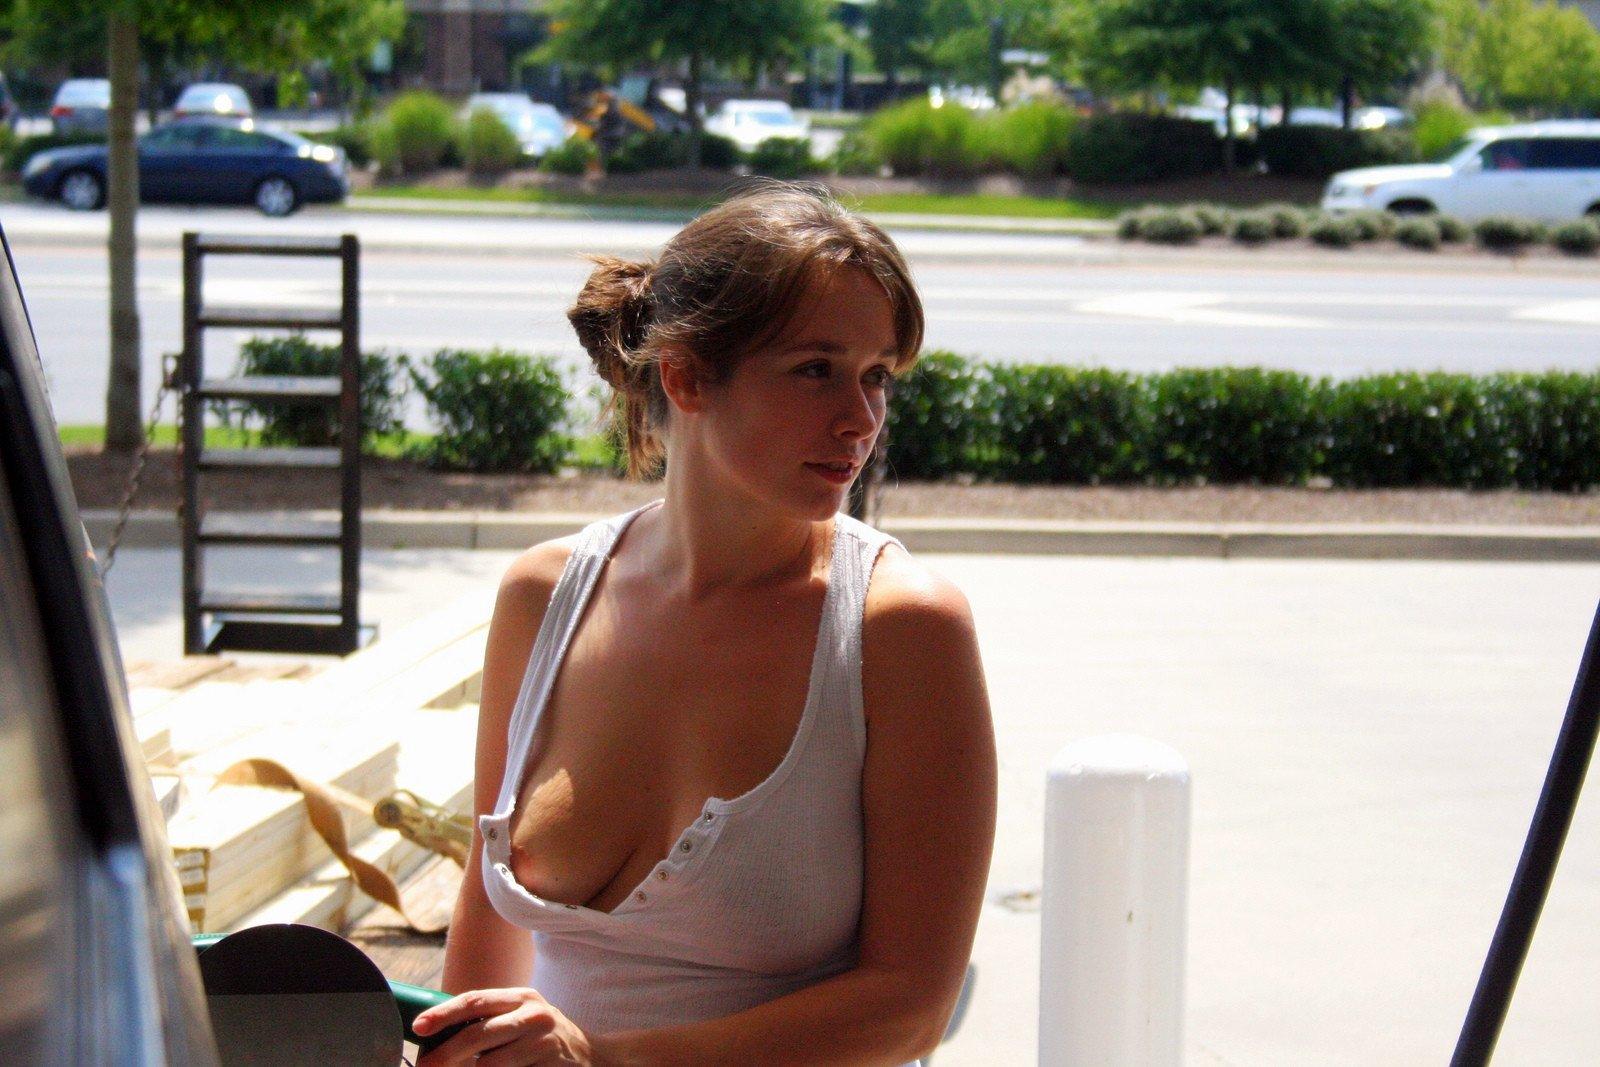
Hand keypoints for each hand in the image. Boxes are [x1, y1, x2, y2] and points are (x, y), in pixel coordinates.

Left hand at [413, 987, 601, 1065]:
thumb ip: (489, 1021)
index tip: (419, 1027)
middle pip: (479, 1032)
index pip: (475, 1000)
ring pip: (491, 1063)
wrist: (593, 1058)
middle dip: (446, 1053)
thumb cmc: (543, 1040)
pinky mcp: (549, 1065)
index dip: (444, 1014)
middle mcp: (533, 1014)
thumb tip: (439, 1035)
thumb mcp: (521, 1020)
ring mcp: (543, 1042)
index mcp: (521, 997)